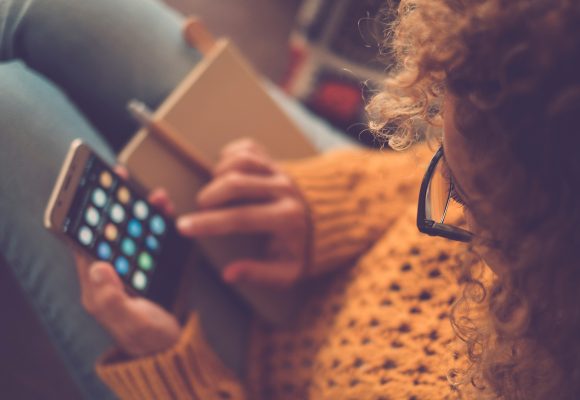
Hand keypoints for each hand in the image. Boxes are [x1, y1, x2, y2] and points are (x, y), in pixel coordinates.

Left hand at [75, 167, 179, 357]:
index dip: (86, 216)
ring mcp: (133, 266)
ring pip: (133, 230)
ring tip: (154, 193)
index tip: (90, 191)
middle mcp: (112, 270)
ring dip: (141, 209)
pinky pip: (153, 238)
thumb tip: (98, 266)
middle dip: (115, 202)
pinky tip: (166, 210)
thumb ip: (113, 298)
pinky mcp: (152, 265)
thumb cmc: (147, 337)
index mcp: (97, 283)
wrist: (171, 346)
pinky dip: (159, 221)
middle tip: (120, 177)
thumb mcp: (130, 322)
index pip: (86, 243)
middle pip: (110, 230)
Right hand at [177, 139, 308, 286]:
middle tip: (201, 209)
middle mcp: (285, 190)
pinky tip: (226, 171)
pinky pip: (249, 149)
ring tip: (215, 191)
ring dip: (219, 174)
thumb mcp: (291, 270)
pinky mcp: (278, 161)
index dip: (208, 223)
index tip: (184, 227)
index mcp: (288, 218)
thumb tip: (228, 274)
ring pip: (241, 161)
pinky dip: (231, 155)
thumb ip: (260, 274)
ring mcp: (281, 171)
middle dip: (210, 196)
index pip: (241, 218)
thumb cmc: (311, 246)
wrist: (339, 215)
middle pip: (236, 183)